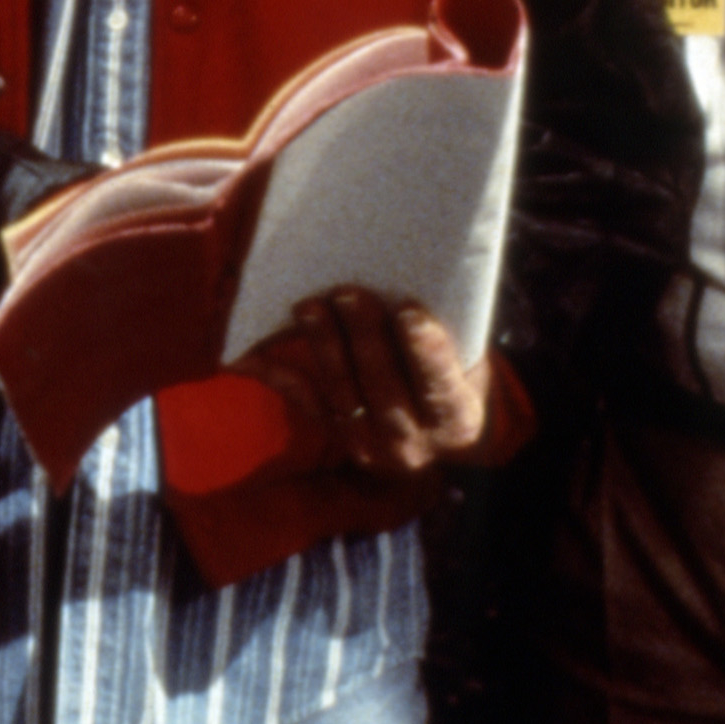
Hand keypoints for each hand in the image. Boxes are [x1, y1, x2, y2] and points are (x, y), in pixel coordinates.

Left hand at [229, 288, 491, 479]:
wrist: (441, 439)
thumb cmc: (457, 381)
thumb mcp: (468, 367)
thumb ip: (442, 341)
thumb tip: (407, 278)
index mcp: (457, 419)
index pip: (439, 384)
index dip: (424, 350)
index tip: (408, 312)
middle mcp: (413, 442)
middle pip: (384, 386)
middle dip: (364, 338)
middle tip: (347, 293)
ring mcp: (372, 445)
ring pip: (342, 393)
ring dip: (324, 347)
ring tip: (310, 307)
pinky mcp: (340, 438)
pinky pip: (307, 403)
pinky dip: (281, 375)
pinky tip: (255, 352)